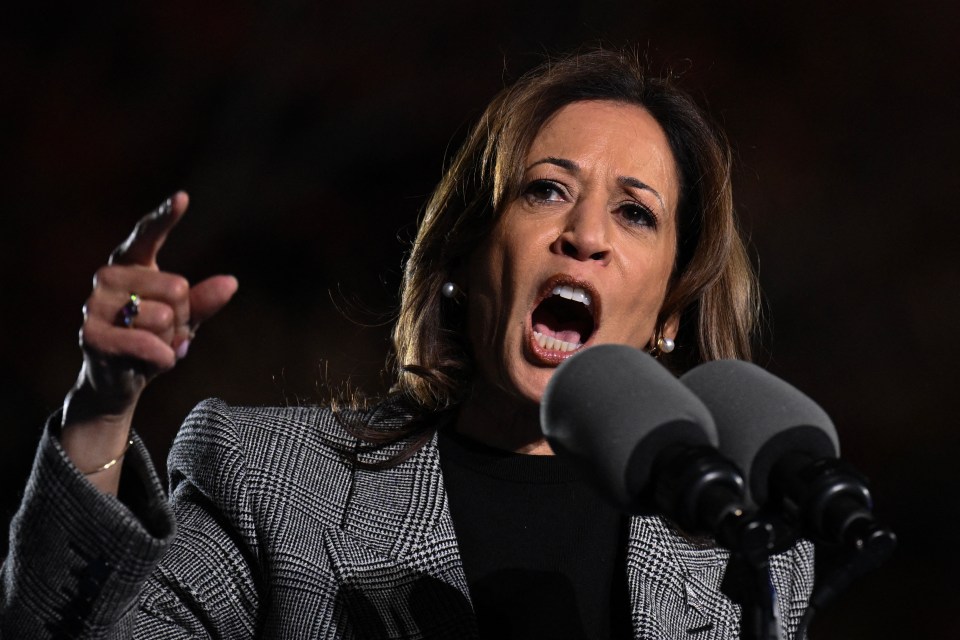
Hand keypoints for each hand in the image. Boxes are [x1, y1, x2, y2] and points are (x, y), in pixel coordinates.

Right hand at [63, 192, 237, 430]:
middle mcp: (108, 278)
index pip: (147, 235)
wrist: (118, 382)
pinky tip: (152, 361)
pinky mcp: (91, 335)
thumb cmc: (152, 341)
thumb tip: (231, 283)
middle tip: (164, 332)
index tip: (183, 197)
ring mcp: (94, 305)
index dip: (164, 217)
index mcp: (130, 265)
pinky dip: (162, 358)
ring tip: (152, 346)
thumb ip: (204, 301)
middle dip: (182, 318)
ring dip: (169, 340)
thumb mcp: (185, 320)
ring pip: (164, 317)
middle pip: (177, 288)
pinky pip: (147, 342)